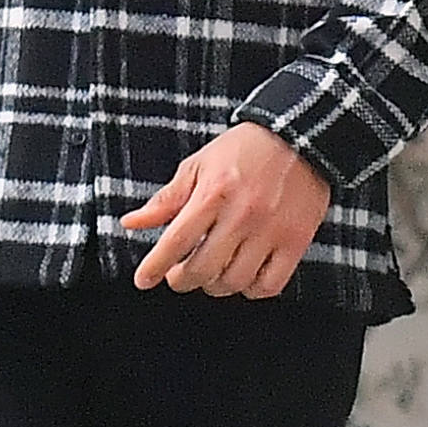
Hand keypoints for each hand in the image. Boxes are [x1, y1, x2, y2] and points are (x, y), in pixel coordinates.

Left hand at [121, 121, 331, 298]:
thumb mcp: (197, 166)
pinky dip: (251, 290)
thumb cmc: (242, 150)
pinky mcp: (296, 241)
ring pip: (234, 281)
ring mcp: (271, 231)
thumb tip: (131, 223)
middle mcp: (242, 215)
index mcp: (212, 193)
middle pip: (203, 268)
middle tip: (177, 276)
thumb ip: (165, 200)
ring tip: (208, 274)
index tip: (142, 280)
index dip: (155, 266)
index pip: (177, 240)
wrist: (297, 136)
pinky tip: (241, 278)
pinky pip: (270, 285)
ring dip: (214, 286)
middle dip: (182, 280)